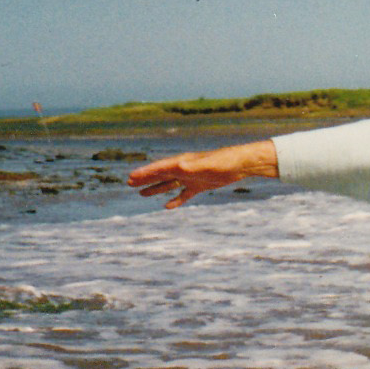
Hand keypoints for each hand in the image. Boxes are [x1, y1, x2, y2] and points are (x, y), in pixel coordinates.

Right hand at [127, 140, 278, 208]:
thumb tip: (178, 168)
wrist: (241, 164)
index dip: (145, 173)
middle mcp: (184, 169)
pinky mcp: (201, 185)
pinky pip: (184, 194)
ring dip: (156, 188)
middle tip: (129, 183)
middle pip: (160, 175)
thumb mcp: (207, 165)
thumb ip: (192, 167)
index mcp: (182, 162)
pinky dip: (176, 199)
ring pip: (169, 184)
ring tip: (142, 194)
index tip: (131, 177)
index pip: (159, 168)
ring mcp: (192, 177)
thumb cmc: (224, 162)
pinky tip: (168, 206)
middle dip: (145, 179)